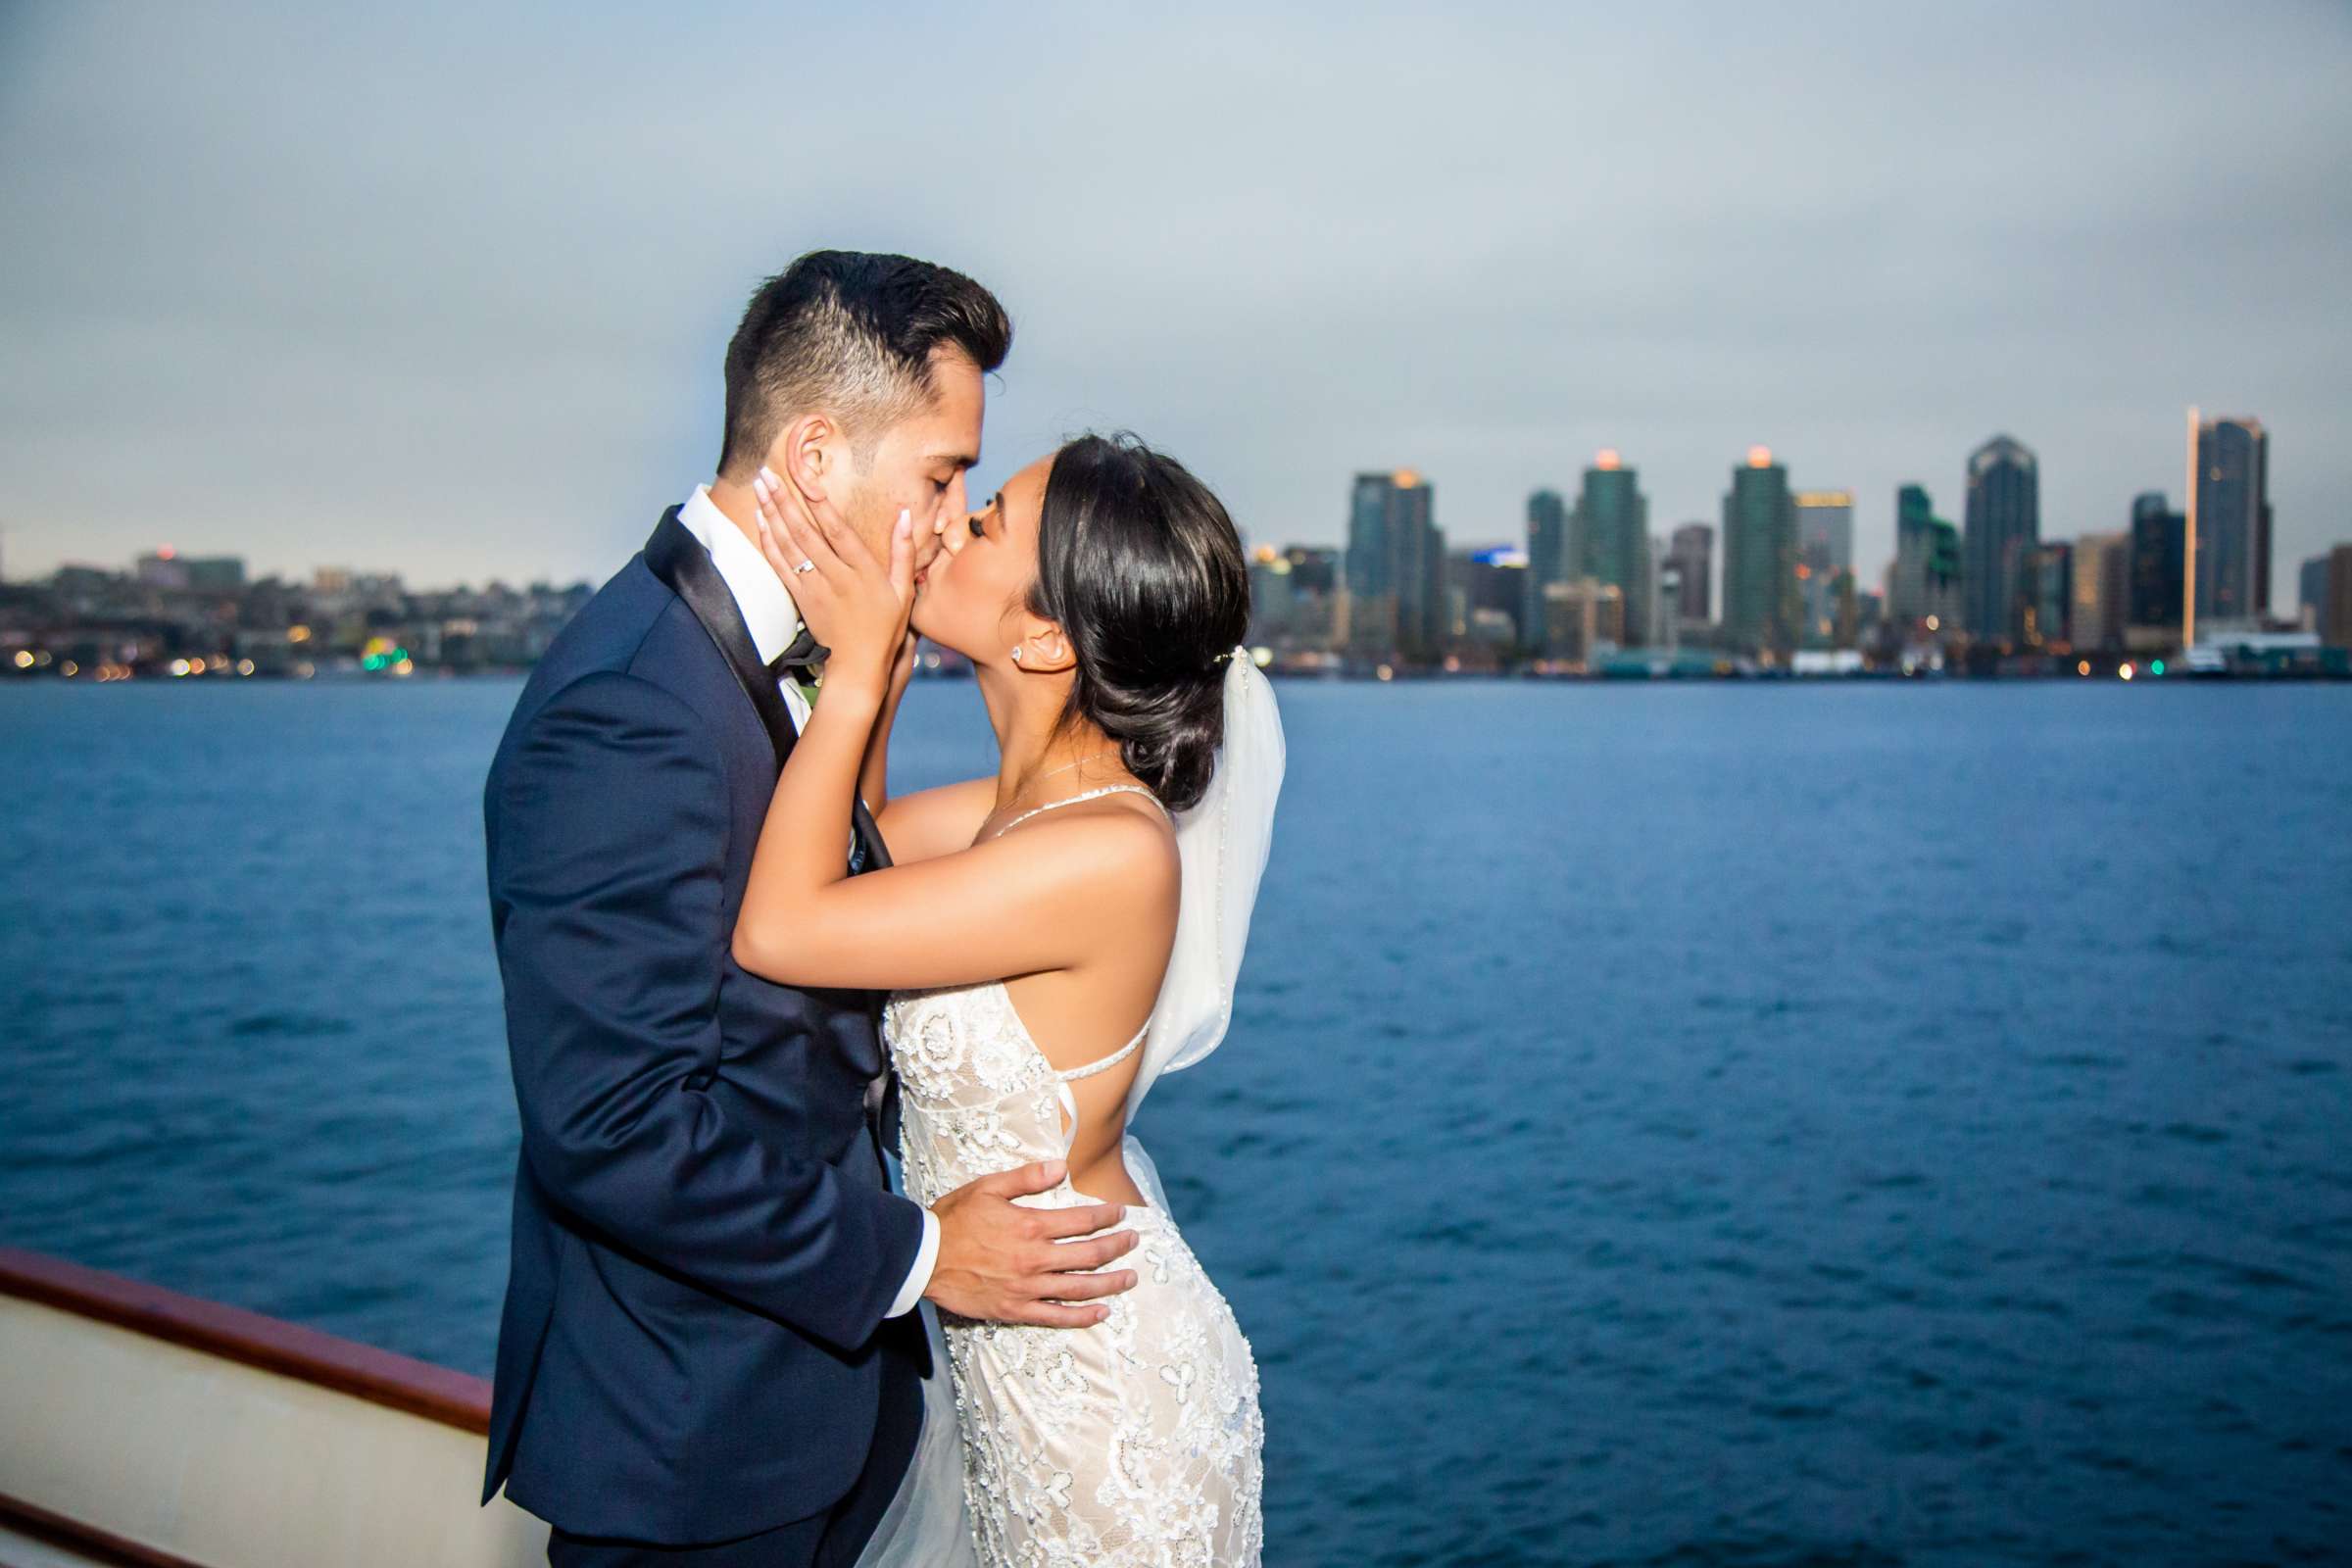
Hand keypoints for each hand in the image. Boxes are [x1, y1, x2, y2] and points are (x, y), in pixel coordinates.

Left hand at [750, 467, 914, 701]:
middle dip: (784, 499)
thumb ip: (904, 551)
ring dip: (772, 514)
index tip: (804, 476)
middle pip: (805, 531)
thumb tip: (906, 515)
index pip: (837, 529)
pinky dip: (768, 542)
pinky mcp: (801, 600)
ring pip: (789, 545)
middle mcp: (836, 576)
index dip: (819, 501)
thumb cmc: (886, 629)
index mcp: (863, 570)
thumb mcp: (905, 591)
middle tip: (767, 473)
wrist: (859, 668)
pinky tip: (760, 521)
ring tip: (760, 487)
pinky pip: (781, 566)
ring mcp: (815, 588)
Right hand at [925, 1158, 1139, 1327]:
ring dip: (1110, 1283)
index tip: (1120, 1214)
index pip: (1082, 1220)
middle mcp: (1035, 1259)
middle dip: (1117, 1247)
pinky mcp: (1015, 1310)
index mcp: (1030, 1225)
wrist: (922, 1258)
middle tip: (1134, 1242)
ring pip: (1080, 1287)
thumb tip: (1060, 1168)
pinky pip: (1056, 1316)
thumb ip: (1027, 1178)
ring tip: (1130, 1278)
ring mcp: (1027, 1288)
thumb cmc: (954, 1219)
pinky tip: (1101, 1312)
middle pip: (1089, 1255)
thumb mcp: (988, 1187)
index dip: (1106, 1216)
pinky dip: (1082, 1316)